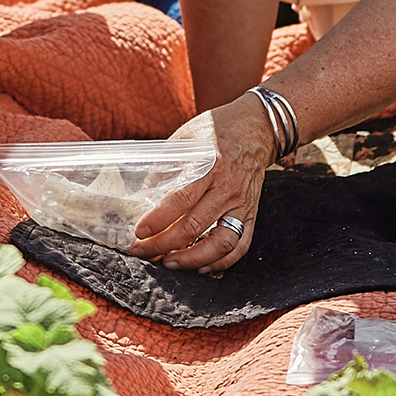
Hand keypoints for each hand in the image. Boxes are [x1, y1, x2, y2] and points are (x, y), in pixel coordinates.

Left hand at [129, 94, 276, 275]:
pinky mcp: (252, 214)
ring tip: (169, 263)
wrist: (256, 128)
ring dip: (192, 259)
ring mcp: (243, 203)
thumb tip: (141, 201)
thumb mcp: (184, 140)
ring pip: (220, 242)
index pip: (181, 199)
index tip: (139, 232)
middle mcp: (228, 187)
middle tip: (142, 251)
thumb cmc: (216, 130)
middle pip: (195, 226)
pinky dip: (221, 262)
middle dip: (164, 244)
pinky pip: (240, 245)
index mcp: (210, 164)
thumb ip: (165, 169)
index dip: (158, 220)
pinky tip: (200, 267)